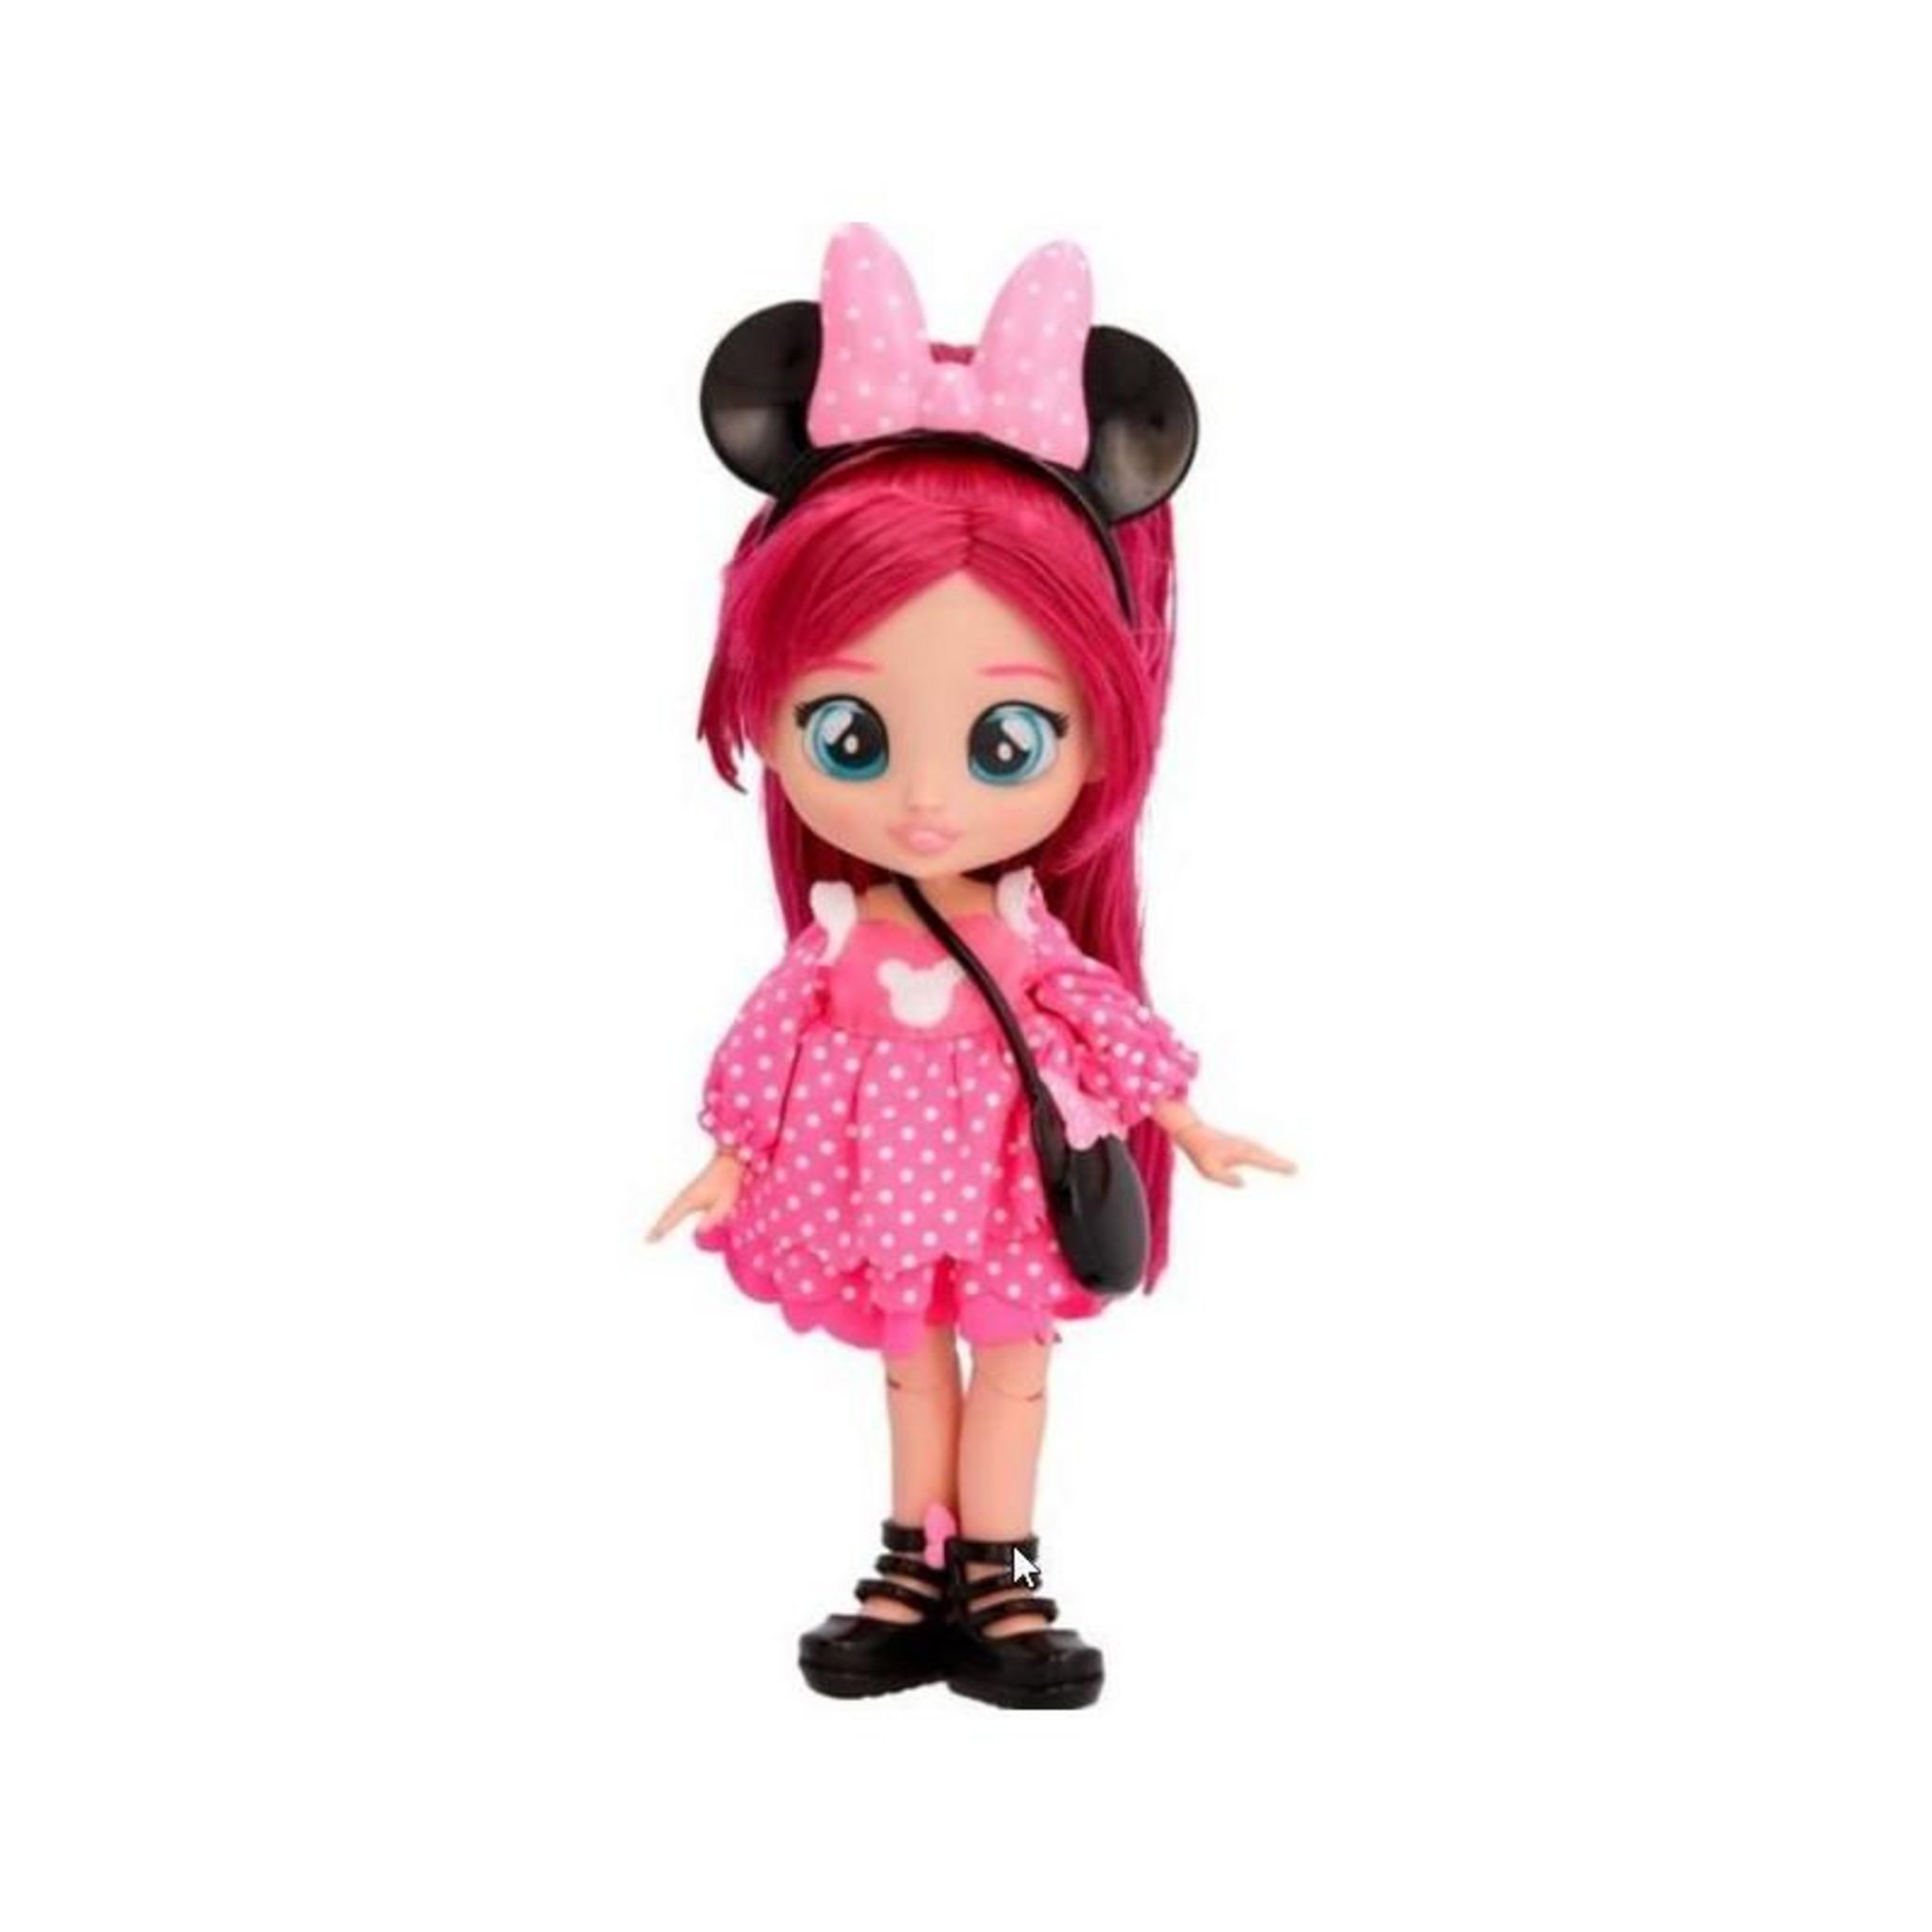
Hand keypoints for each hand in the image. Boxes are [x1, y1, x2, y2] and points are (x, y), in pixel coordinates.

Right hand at [646, 1150, 744, 1241]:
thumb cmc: (727, 1182)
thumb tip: (698, 1231)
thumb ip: (711, 1218)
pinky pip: (676, 1205)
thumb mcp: (723, 1204)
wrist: (728, 1162)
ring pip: (671, 1209)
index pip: (671, 1218)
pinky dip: (670, 1213)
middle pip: (667, 1214)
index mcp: (689, 1200)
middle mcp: (684, 1196)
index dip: (661, 1229)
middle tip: (648, 1240)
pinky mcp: (691, 1191)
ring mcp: (687, 1193)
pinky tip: (670, 1216)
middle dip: (659, 1227)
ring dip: (663, 1220)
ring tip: (656, 1232)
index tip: (650, 1239)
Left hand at [1160, 1108, 1297, 1187]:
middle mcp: (1245, 1146)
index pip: (1263, 1160)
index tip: (1292, 1169)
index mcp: (1240, 1152)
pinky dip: (1267, 1156)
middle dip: (1281, 1163)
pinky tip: (1271, 1161)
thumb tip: (1243, 1184)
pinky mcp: (1240, 1144)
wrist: (1193, 1133)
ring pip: (1263, 1152)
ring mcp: (1244, 1143)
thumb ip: (1226, 1178)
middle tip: (1295, 1170)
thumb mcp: (1209, 1171)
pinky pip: (1258, 1151)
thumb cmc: (1201, 1153)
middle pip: (1267, 1155)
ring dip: (1275, 1160)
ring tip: (1289, 1168)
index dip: (1278, 1165)